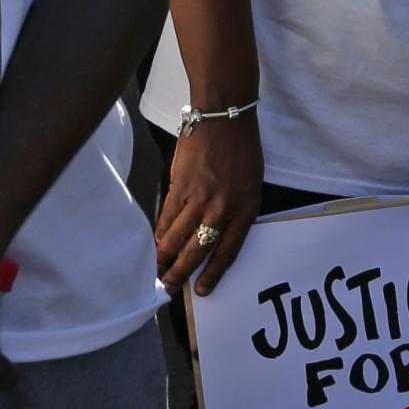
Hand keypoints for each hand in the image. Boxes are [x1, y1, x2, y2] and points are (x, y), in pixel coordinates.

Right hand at [156, 114, 264, 296]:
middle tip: (170, 286)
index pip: (228, 252)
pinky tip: (158, 240)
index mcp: (246, 210)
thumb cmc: (241, 150)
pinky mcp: (181, 186)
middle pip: (199, 251)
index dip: (213, 274)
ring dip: (165, 256)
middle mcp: (223, 209)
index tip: (202, 290)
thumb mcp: (251, 185)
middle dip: (181, 272)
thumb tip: (214, 235)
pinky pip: (168, 217)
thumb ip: (236, 211)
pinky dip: (161, 232)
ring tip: (158, 266)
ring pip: (178, 238)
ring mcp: (200, 198)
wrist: (225, 118)